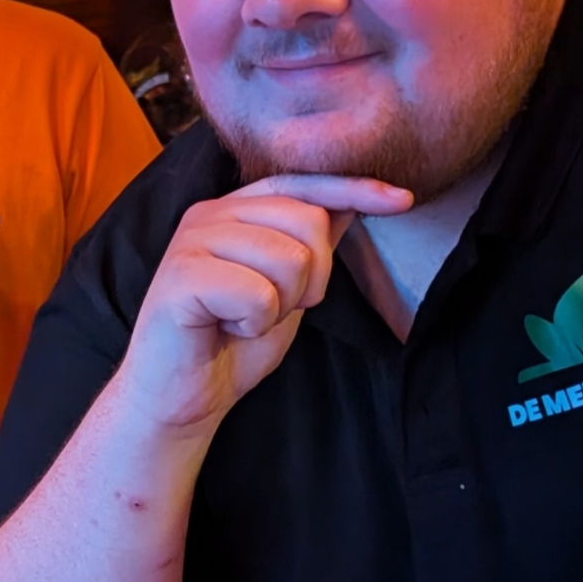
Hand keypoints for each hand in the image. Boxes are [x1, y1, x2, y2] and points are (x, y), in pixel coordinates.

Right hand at [117, 174, 411, 433]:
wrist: (180, 397)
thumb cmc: (230, 344)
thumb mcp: (287, 290)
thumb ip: (310, 247)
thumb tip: (351, 204)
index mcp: (232, 210)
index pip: (301, 184)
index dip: (353, 188)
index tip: (402, 199)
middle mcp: (209, 214)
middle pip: (306, 220)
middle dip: (312, 278)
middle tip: (273, 309)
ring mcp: (190, 241)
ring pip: (288, 258)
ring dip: (281, 305)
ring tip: (247, 319)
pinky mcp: (180, 276)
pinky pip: (257, 293)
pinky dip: (255, 323)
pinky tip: (228, 329)